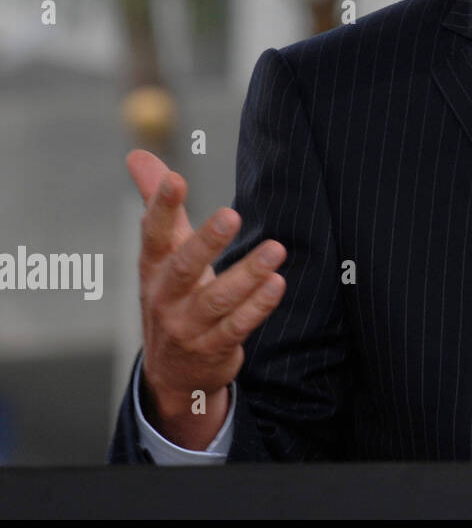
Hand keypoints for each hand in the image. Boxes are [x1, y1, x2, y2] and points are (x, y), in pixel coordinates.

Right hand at [128, 149, 286, 444]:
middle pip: (184, 267)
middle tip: (231, 214)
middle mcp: (166, 296)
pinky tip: (277, 284)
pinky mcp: (214, 348)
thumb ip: (158, 205)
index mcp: (153, 268)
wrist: (172, 373)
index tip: (174, 179)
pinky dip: (258, 306)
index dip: (161, 207)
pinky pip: (237, 326)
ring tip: (275, 250)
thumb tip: (137, 154)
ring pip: (217, 300)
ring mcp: (188, 326)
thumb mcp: (161, 254)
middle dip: (207, 241)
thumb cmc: (172, 295)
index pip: (153, 234)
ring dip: (247, 274)